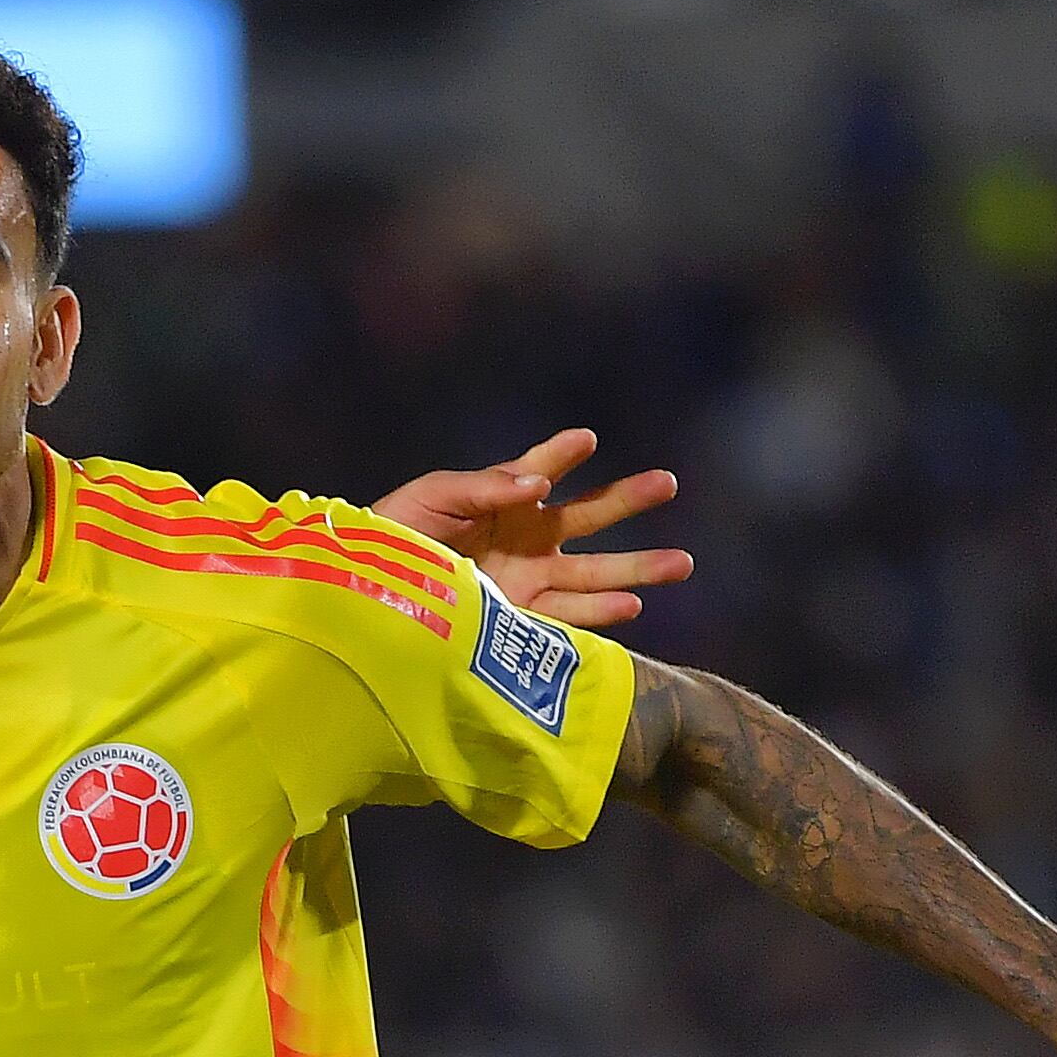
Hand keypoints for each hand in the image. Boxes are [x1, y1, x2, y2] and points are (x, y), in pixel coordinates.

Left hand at [374, 428, 691, 627]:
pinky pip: (570, 615)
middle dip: (628, 500)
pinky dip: (601, 611)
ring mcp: (530, 579)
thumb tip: (538, 484)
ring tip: (681, 562)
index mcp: (505, 500)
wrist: (375, 596)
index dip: (561, 454)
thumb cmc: (397, 538)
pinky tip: (631, 605)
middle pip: (589, 516)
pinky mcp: (524, 618)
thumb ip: (480, 486)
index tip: (585, 438)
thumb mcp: (430, 500)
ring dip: (637, 568)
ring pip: (595, 572)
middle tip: (668, 482)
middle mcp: (528, 538)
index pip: (541, 469)